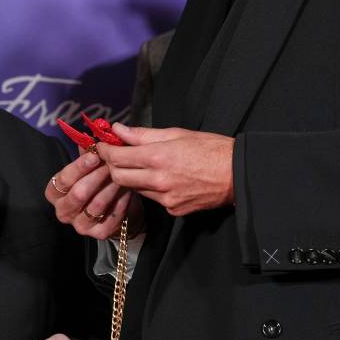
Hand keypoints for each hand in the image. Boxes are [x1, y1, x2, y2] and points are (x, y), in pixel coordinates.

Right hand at [44, 151, 142, 240]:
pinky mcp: (98, 234)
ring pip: (96, 205)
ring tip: (123, 174)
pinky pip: (111, 217)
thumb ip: (87, 154)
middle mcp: (63, 212)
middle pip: (78, 193)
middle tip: (112, 163)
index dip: (79, 166)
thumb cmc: (99, 182)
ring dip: (111, 187)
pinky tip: (128, 190)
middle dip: (97, 176)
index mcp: (55, 193)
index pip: (63, 179)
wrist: (117, 208)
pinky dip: (121, 202)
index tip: (95, 154)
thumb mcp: (91, 167)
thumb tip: (89, 137)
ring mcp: (80, 226)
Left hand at [96, 123, 233, 215]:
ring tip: (140, 165)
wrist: (237, 174)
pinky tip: (161, 178)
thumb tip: (118, 129)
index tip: (102, 145)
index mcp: (158, 157)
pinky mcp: (173, 210)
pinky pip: (152, 199)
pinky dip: (150, 188)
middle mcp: (158, 180)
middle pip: (119, 176)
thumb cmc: (210, 148)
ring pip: (134, 188)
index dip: (105, 150)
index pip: (117, 157)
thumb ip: (143, 134)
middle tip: (116, 155)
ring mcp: (165, 199)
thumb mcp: (176, 133)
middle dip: (112, 166)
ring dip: (131, 177)